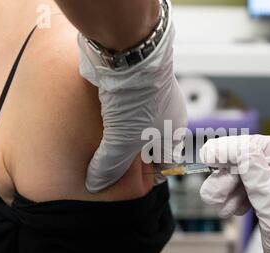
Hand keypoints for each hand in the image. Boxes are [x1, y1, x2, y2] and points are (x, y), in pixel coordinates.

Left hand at [78, 21, 186, 192]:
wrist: (130, 52)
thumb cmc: (138, 100)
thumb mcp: (123, 141)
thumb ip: (109, 165)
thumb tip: (95, 183)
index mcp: (174, 131)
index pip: (166, 163)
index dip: (149, 176)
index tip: (129, 183)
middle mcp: (164, 115)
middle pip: (148, 144)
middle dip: (130, 157)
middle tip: (111, 166)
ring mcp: (149, 97)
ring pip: (134, 125)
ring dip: (118, 135)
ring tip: (100, 145)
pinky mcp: (131, 84)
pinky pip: (121, 107)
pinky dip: (110, 116)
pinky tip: (95, 122)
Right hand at [200, 135, 269, 252]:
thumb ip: (262, 183)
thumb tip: (244, 151)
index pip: (263, 147)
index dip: (237, 146)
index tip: (213, 154)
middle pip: (245, 161)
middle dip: (226, 173)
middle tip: (216, 191)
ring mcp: (268, 195)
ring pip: (237, 178)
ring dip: (223, 189)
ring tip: (224, 207)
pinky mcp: (259, 209)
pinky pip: (236, 194)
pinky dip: (227, 200)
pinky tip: (230, 212)